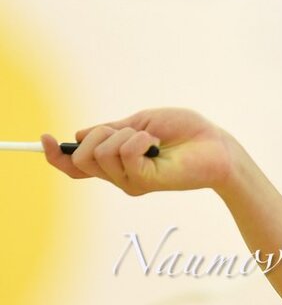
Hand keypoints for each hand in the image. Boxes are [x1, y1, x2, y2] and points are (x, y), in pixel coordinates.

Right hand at [41, 107, 234, 195]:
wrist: (215, 144)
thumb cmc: (185, 131)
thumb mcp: (141, 123)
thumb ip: (111, 130)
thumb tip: (78, 135)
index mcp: (116, 160)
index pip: (76, 167)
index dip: (56, 156)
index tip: (44, 138)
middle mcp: (119, 175)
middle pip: (82, 158)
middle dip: (100, 134)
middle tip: (130, 130)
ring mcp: (129, 181)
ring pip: (100, 154)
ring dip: (124, 135)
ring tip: (150, 137)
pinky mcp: (143, 182)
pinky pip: (124, 154)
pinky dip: (138, 140)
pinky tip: (156, 143)